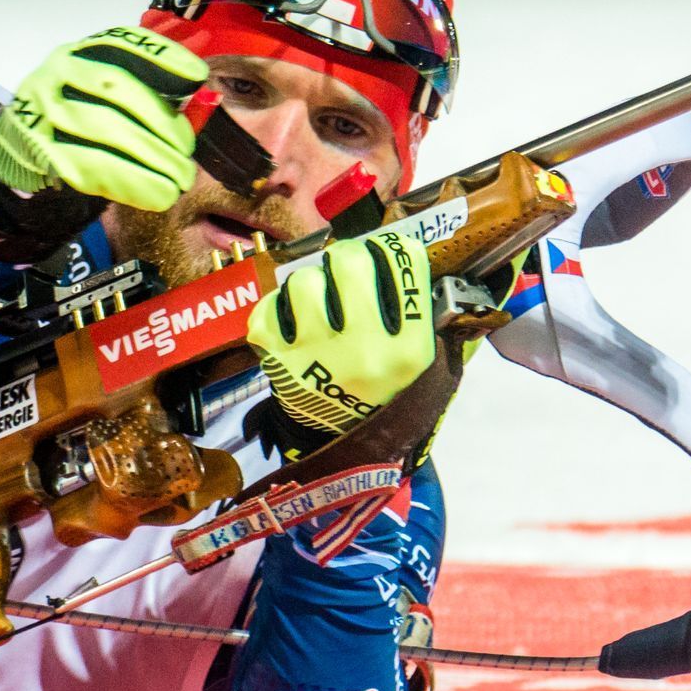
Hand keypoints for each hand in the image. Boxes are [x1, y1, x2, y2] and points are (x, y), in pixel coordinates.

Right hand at [0, 28, 204, 261]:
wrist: (15, 153)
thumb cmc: (75, 124)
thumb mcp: (106, 100)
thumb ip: (150, 99)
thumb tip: (201, 106)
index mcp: (82, 53)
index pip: (124, 43)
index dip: (164, 58)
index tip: (198, 77)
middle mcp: (58, 71)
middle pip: (117, 88)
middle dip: (162, 122)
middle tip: (187, 153)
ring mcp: (43, 108)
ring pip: (105, 128)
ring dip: (151, 157)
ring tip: (178, 179)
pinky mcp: (38, 149)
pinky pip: (91, 165)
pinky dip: (131, 181)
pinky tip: (157, 193)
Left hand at [248, 230, 434, 449]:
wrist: (342, 442)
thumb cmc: (384, 387)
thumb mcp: (419, 358)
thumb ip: (422, 311)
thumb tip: (409, 251)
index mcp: (410, 347)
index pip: (406, 261)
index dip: (391, 248)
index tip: (383, 254)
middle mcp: (365, 351)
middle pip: (350, 260)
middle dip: (346, 257)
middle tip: (345, 270)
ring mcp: (318, 358)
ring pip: (304, 280)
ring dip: (310, 284)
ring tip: (318, 302)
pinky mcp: (279, 363)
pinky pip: (269, 307)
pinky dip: (277, 309)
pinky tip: (292, 322)